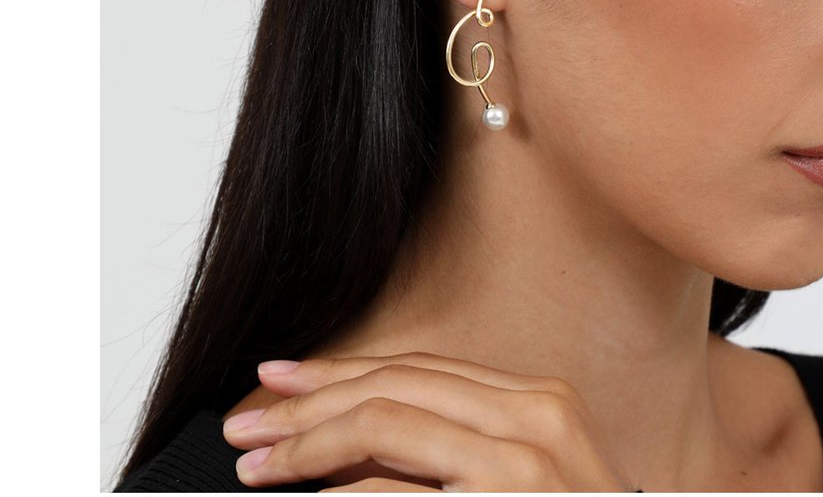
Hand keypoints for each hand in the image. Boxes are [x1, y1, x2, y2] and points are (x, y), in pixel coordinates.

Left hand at [222, 352, 638, 491]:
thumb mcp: (527, 481)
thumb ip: (457, 450)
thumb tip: (360, 441)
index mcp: (543, 403)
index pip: (421, 369)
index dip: (344, 372)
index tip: (286, 380)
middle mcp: (538, 417)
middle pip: (394, 385)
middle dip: (307, 403)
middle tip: (248, 424)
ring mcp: (523, 462)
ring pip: (382, 422)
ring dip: (305, 443)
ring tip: (257, 465)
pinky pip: (392, 493)